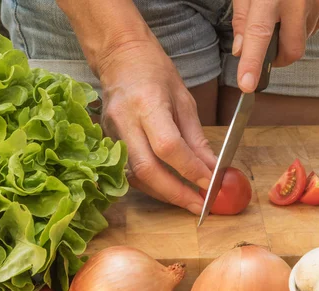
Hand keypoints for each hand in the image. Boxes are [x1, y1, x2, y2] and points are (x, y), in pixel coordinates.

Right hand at [98, 40, 216, 213]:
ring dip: (164, 193)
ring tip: (189, 201)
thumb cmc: (155, 73)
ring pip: (135, 176)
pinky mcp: (106, 142)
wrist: (120, 58)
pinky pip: (129, 172)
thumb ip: (197, 139)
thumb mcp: (185, 101)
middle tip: (200, 205)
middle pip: (147, 169)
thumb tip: (212, 169)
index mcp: (147, 104)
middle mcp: (124, 121)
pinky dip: (151, 185)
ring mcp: (111, 133)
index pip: (168, 147)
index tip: (210, 183)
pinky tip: (169, 189)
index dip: (190, 170)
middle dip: (176, 193)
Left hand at [231, 0, 318, 91]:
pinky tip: (297, 6)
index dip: (253, 62)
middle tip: (266, 51)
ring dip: (290, 36)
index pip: (260, 35)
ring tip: (282, 11)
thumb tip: (241, 49)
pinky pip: (315, 26)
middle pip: (291, 51)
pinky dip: (303, 25)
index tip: (247, 85)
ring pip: (304, 39)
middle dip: (278, 59)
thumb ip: (242, 16)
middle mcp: (298, 1)